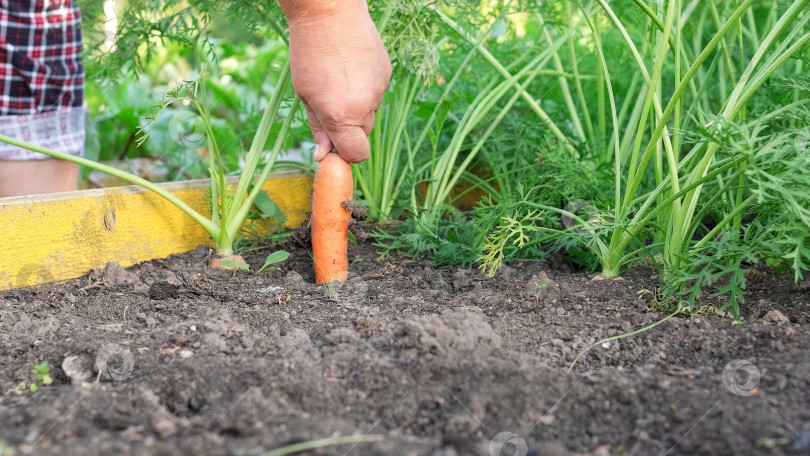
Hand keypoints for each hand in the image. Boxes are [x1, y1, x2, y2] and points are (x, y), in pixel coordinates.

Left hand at [280, 0, 390, 162]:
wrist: (329, 12)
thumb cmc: (310, 52)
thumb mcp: (306, 94)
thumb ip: (319, 127)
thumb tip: (323, 155)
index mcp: (342, 115)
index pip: (357, 154)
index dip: (345, 154)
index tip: (333, 145)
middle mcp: (365, 106)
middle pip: (362, 135)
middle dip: (348, 129)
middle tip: (329, 105)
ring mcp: (379, 89)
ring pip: (369, 112)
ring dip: (356, 106)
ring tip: (339, 79)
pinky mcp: (387, 74)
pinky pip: (376, 92)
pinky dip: (365, 88)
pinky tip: (351, 68)